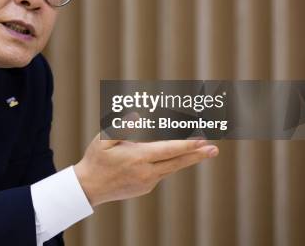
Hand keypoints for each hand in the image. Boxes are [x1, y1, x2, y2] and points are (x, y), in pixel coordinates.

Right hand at [73, 134, 217, 206]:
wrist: (89, 187)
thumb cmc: (96, 159)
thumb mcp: (103, 140)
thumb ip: (121, 127)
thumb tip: (136, 115)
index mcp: (138, 158)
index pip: (168, 150)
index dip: (187, 145)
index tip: (202, 140)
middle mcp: (146, 172)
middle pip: (177, 162)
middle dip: (197, 155)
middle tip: (214, 149)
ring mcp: (147, 182)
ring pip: (171, 168)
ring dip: (187, 159)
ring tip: (203, 151)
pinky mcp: (146, 187)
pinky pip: (161, 173)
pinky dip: (169, 163)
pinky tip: (172, 156)